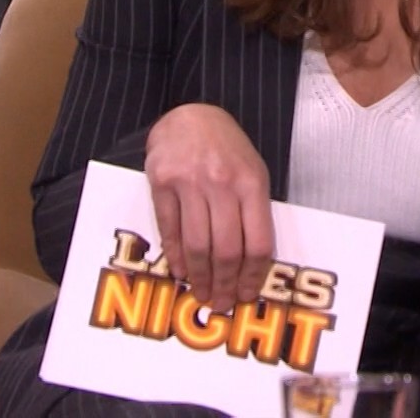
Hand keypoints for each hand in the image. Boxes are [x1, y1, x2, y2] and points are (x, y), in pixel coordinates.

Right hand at [144, 103, 274, 312]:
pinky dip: (175, 256)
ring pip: (196, 245)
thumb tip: (252, 263)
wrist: (190, 115)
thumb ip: (254, 211)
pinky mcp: (162, 182)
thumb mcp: (253, 171)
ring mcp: (190, 183)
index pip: (257, 243)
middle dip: (223, 284)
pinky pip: (170, 229)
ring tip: (201, 294)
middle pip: (226, 250)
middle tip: (220, 303)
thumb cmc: (226, 149)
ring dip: (200, 277)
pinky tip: (181, 271)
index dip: (252, 276)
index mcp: (251, 183)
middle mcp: (222, 184)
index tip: (245, 295)